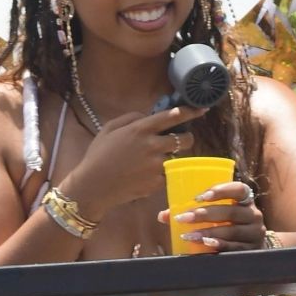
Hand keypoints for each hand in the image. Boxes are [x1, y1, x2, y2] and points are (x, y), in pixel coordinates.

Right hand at [64, 105, 205, 218]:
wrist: (93, 186)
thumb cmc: (98, 155)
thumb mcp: (109, 128)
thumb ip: (131, 118)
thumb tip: (148, 115)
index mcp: (140, 129)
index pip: (172, 117)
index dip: (190, 111)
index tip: (201, 108)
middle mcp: (152, 146)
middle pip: (185, 140)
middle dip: (186, 138)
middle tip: (178, 140)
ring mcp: (156, 166)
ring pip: (177, 158)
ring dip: (171, 156)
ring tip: (155, 159)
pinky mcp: (156, 183)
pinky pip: (167, 174)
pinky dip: (161, 173)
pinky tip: (145, 174)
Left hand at [157, 179, 267, 250]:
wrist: (250, 249)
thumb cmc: (228, 226)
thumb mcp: (216, 216)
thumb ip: (193, 211)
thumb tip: (163, 216)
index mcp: (245, 201)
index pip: (239, 189)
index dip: (221, 190)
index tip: (200, 197)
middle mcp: (254, 215)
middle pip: (230, 212)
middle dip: (205, 214)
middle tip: (184, 218)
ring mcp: (255, 234)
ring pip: (231, 231)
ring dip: (208, 232)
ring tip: (188, 235)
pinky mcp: (252, 251)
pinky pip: (234, 247)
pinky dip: (219, 245)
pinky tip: (205, 244)